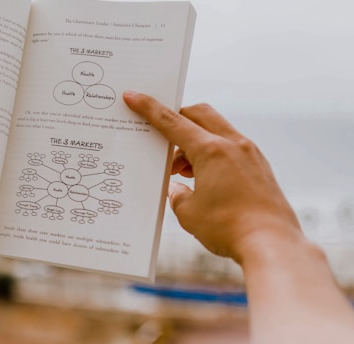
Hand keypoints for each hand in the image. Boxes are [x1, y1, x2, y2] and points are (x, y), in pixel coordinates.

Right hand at [122, 91, 301, 263]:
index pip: (172, 122)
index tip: (133, 96)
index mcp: (211, 150)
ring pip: (215, 131)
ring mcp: (250, 155)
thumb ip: (178, 194)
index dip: (149, 108)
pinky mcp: (260, 168)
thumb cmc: (228, 228)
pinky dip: (212, 153)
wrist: (272, 244)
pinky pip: (230, 148)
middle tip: (160, 137)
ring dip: (193, 141)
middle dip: (176, 119)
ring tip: (180, 170)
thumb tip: (180, 190)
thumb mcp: (188, 212)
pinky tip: (203, 178)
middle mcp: (233, 145)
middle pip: (198, 114)